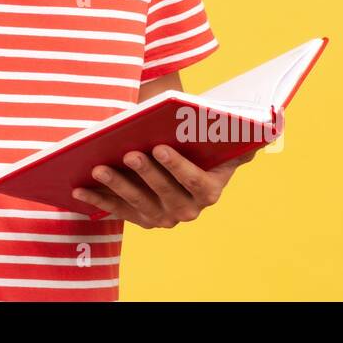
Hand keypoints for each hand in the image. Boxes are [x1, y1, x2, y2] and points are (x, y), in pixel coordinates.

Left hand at [71, 145, 257, 228]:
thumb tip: (265, 125)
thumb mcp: (219, 137)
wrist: (182, 160)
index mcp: (210, 190)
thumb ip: (237, 133)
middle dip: (146, 174)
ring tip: (97, 168)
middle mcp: (189, 210)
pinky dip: (96, 199)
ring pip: (138, 203)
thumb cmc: (197, 141)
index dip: (178, 166)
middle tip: (128, 153)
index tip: (160, 147)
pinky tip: (78, 188)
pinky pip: (117, 210)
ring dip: (117, 186)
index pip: (196, 181)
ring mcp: (163, 217)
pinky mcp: (139, 218)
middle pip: (165, 194)